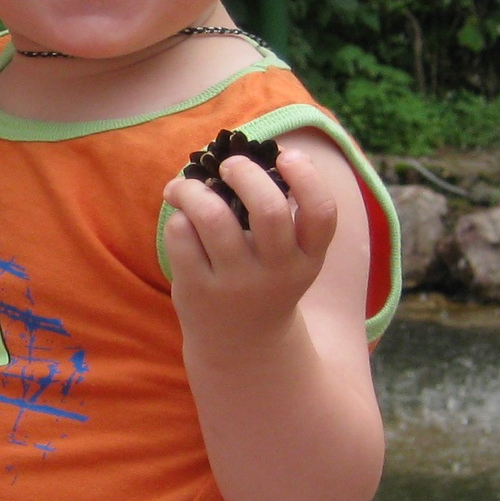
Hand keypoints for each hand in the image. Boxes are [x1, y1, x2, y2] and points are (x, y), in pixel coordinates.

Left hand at [162, 146, 339, 351]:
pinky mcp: (198, 290)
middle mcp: (277, 272)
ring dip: (194, 189)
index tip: (284, 156)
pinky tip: (180, 220)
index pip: (322, 213)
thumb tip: (241, 153)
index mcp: (308, 258)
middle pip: (269, 210)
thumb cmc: (264, 279)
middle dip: (245, 173)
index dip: (306, 176)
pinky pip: (181, 236)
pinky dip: (177, 217)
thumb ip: (280, 214)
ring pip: (213, 218)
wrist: (242, 346)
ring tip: (185, 187)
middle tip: (228, 165)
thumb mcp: (289, 257)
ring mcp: (237, 284)